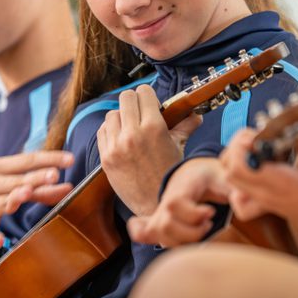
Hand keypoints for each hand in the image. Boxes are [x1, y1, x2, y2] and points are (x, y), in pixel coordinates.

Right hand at [0, 150, 73, 248]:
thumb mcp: (7, 179)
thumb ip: (38, 185)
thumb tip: (67, 187)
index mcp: (0, 168)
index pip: (27, 160)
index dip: (49, 159)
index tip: (70, 159)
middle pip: (17, 181)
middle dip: (35, 178)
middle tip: (53, 175)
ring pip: (1, 203)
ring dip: (13, 199)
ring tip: (26, 194)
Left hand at [98, 85, 201, 215]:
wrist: (156, 204)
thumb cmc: (169, 174)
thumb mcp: (178, 148)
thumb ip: (185, 126)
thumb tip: (195, 114)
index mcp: (154, 128)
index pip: (143, 92)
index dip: (148, 96)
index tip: (150, 104)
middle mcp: (133, 135)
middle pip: (125, 98)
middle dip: (134, 102)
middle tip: (140, 112)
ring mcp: (117, 146)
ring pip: (112, 114)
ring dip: (121, 117)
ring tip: (130, 127)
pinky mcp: (106, 157)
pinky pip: (102, 131)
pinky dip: (110, 131)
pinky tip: (120, 138)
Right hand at [127, 158, 226, 246]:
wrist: (196, 173)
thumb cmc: (212, 175)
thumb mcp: (225, 175)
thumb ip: (234, 187)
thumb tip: (239, 200)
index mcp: (182, 187)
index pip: (175, 203)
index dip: (193, 214)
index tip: (211, 212)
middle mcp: (167, 200)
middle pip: (165, 223)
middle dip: (191, 232)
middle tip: (209, 224)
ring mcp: (161, 212)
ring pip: (159, 233)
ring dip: (181, 241)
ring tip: (199, 231)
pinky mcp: (160, 222)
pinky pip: (143, 232)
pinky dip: (144, 236)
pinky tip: (159, 238)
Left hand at [221, 131, 297, 233]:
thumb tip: (289, 125)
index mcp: (279, 185)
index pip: (238, 167)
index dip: (241, 145)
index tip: (259, 135)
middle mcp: (266, 194)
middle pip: (229, 172)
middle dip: (237, 149)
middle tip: (260, 138)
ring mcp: (266, 200)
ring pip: (233, 181)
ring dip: (239, 160)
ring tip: (262, 149)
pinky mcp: (269, 201)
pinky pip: (243, 195)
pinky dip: (244, 179)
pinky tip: (262, 167)